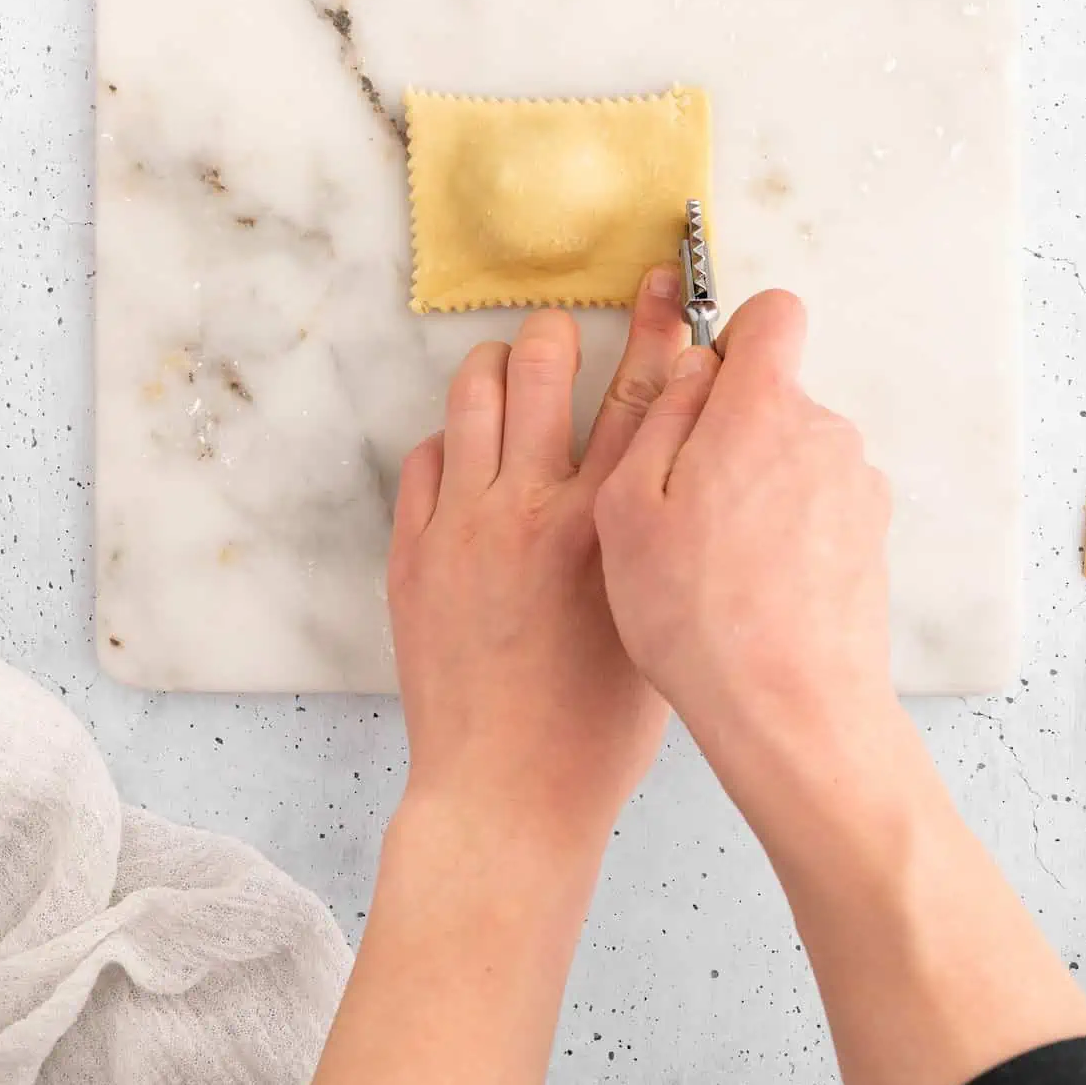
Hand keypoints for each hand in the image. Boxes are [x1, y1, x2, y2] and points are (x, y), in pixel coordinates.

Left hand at [388, 269, 688, 866]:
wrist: (505, 794)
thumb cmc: (597, 730)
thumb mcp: (655, 619)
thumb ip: (658, 537)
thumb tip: (673, 473)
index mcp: (606, 527)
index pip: (641, 397)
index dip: (659, 331)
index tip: (665, 289)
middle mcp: (530, 510)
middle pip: (541, 369)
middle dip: (556, 333)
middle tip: (563, 333)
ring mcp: (462, 527)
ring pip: (470, 397)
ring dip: (493, 368)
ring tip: (508, 370)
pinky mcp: (412, 553)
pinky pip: (424, 459)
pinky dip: (449, 441)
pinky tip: (468, 454)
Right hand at [594, 289, 894, 816]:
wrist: (792, 713)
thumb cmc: (696, 616)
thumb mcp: (629, 505)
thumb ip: (662, 416)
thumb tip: (693, 371)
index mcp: (762, 409)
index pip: (774, 315)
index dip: (734, 337)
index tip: (701, 383)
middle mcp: (824, 433)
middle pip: (775, 394)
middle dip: (728, 428)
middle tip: (680, 503)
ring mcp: (857, 486)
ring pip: (793, 452)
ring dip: (756, 483)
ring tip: (714, 559)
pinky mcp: (872, 536)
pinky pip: (817, 503)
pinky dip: (787, 527)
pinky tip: (753, 585)